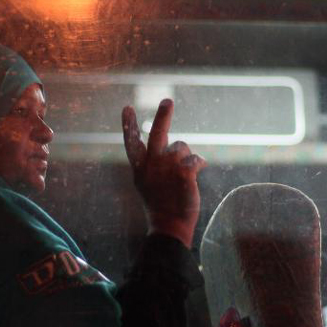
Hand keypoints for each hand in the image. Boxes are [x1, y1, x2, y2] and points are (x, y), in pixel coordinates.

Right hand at [122, 99, 206, 246]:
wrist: (169, 226)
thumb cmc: (159, 205)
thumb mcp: (146, 184)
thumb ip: (151, 164)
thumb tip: (169, 147)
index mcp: (139, 168)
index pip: (132, 142)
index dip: (129, 125)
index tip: (127, 108)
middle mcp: (151, 165)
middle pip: (158, 133)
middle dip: (163, 115)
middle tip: (167, 100)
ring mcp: (167, 168)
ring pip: (182, 147)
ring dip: (186, 156)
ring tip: (182, 176)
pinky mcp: (184, 172)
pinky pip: (196, 158)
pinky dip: (199, 163)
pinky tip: (198, 171)